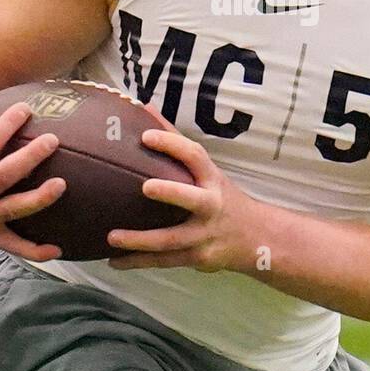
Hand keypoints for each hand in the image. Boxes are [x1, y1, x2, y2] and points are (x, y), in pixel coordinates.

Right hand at [0, 76, 65, 261]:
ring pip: (14, 209)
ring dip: (38, 199)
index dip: (6, 125)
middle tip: (53, 141)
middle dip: (30, 158)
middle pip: (5, 176)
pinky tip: (56, 250)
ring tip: (62, 185)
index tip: (26, 108)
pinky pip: (11, 245)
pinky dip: (32, 251)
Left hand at [106, 106, 266, 273]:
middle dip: (170, 193)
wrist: (258, 238)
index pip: (194, 155)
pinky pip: (164, 261)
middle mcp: (211, 206)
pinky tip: (114, 261)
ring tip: (111, 237)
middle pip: (191, 199)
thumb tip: (145, 108)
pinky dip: (138, 262)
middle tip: (145, 187)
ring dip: (140, 240)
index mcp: (212, 179)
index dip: (171, 144)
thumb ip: (176, 144)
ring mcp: (204, 235)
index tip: (146, 136)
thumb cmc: (223, 197)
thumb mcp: (207, 171)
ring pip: (171, 239)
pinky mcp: (197, 258)